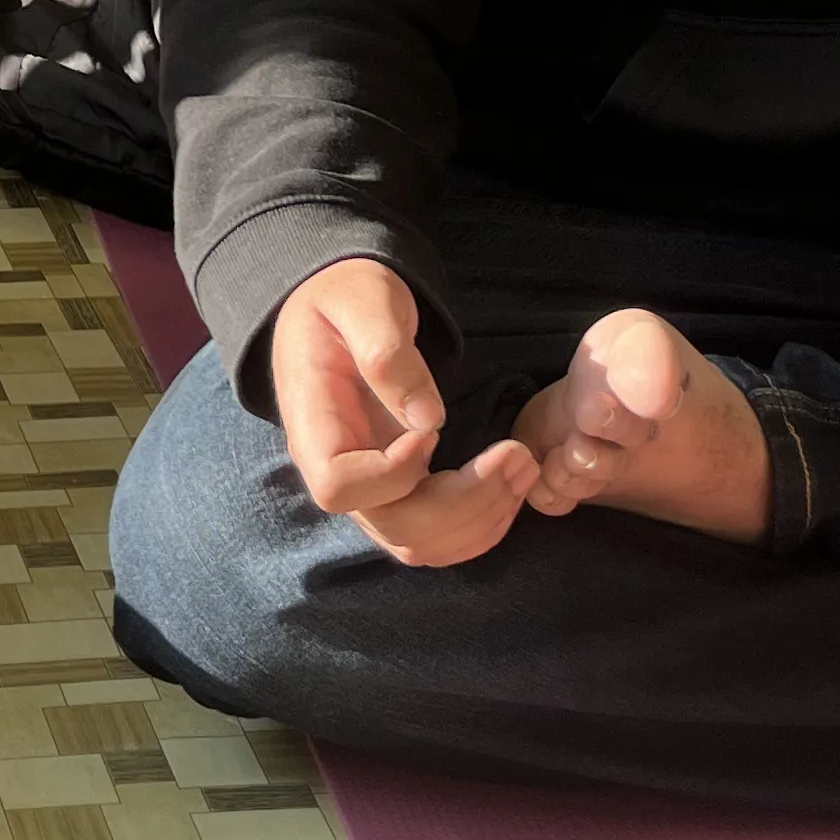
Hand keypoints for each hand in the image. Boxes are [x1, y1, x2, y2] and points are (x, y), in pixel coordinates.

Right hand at [270, 255, 536, 567]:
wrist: (339, 306)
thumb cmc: (347, 296)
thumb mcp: (363, 302)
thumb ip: (387, 354)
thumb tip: (428, 421)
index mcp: (315, 425)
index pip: (338, 487)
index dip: (392, 476)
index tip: (433, 433)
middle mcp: (337, 470)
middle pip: (394, 527)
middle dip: (465, 504)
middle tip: (516, 456)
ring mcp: (369, 488)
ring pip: (420, 543)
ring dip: (482, 518)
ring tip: (525, 467)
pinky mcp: (399, 491)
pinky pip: (436, 536)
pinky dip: (482, 524)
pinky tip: (511, 484)